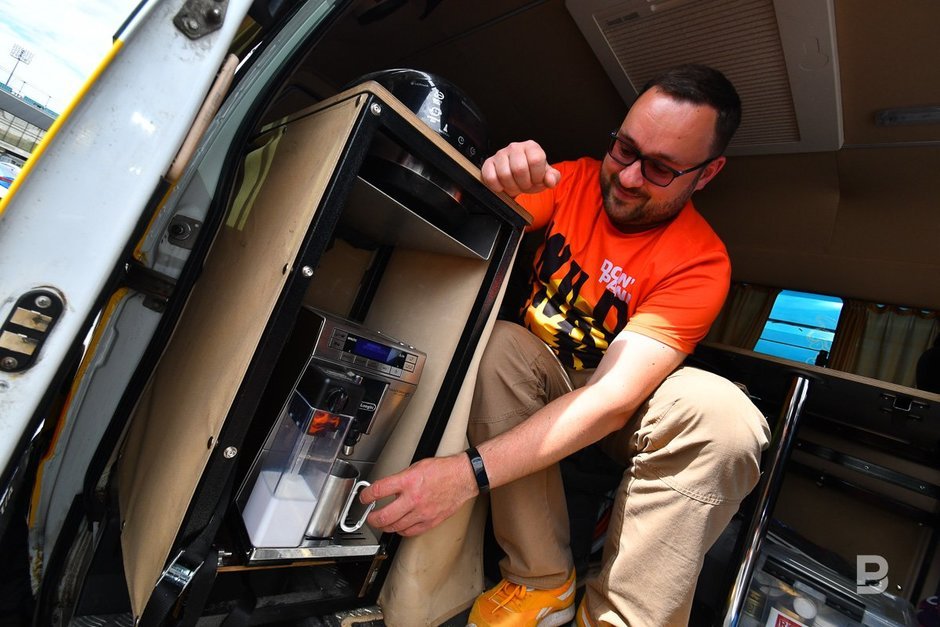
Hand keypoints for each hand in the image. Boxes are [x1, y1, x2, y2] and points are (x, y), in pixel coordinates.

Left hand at [360, 454, 477, 536]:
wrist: (463, 477)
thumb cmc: (443, 470)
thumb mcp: (416, 467)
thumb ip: (400, 479)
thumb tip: (386, 488)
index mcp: (408, 481)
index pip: (379, 491)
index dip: (366, 495)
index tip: (364, 497)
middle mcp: (413, 498)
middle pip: (383, 516)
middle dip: (372, 518)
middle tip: (369, 516)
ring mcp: (422, 513)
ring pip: (395, 527)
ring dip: (384, 526)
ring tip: (382, 522)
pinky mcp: (430, 522)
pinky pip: (409, 532)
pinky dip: (400, 530)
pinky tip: (399, 526)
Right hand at [481, 140, 560, 196]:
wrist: (516, 179)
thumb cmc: (531, 175)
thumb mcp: (545, 177)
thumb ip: (553, 178)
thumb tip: (550, 180)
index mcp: (531, 147)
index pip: (536, 160)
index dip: (537, 176)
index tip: (536, 180)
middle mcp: (515, 147)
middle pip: (519, 169)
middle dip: (523, 184)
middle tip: (524, 185)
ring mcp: (500, 154)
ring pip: (504, 175)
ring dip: (511, 187)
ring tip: (514, 185)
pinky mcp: (488, 163)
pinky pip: (491, 177)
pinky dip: (498, 187)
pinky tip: (503, 186)